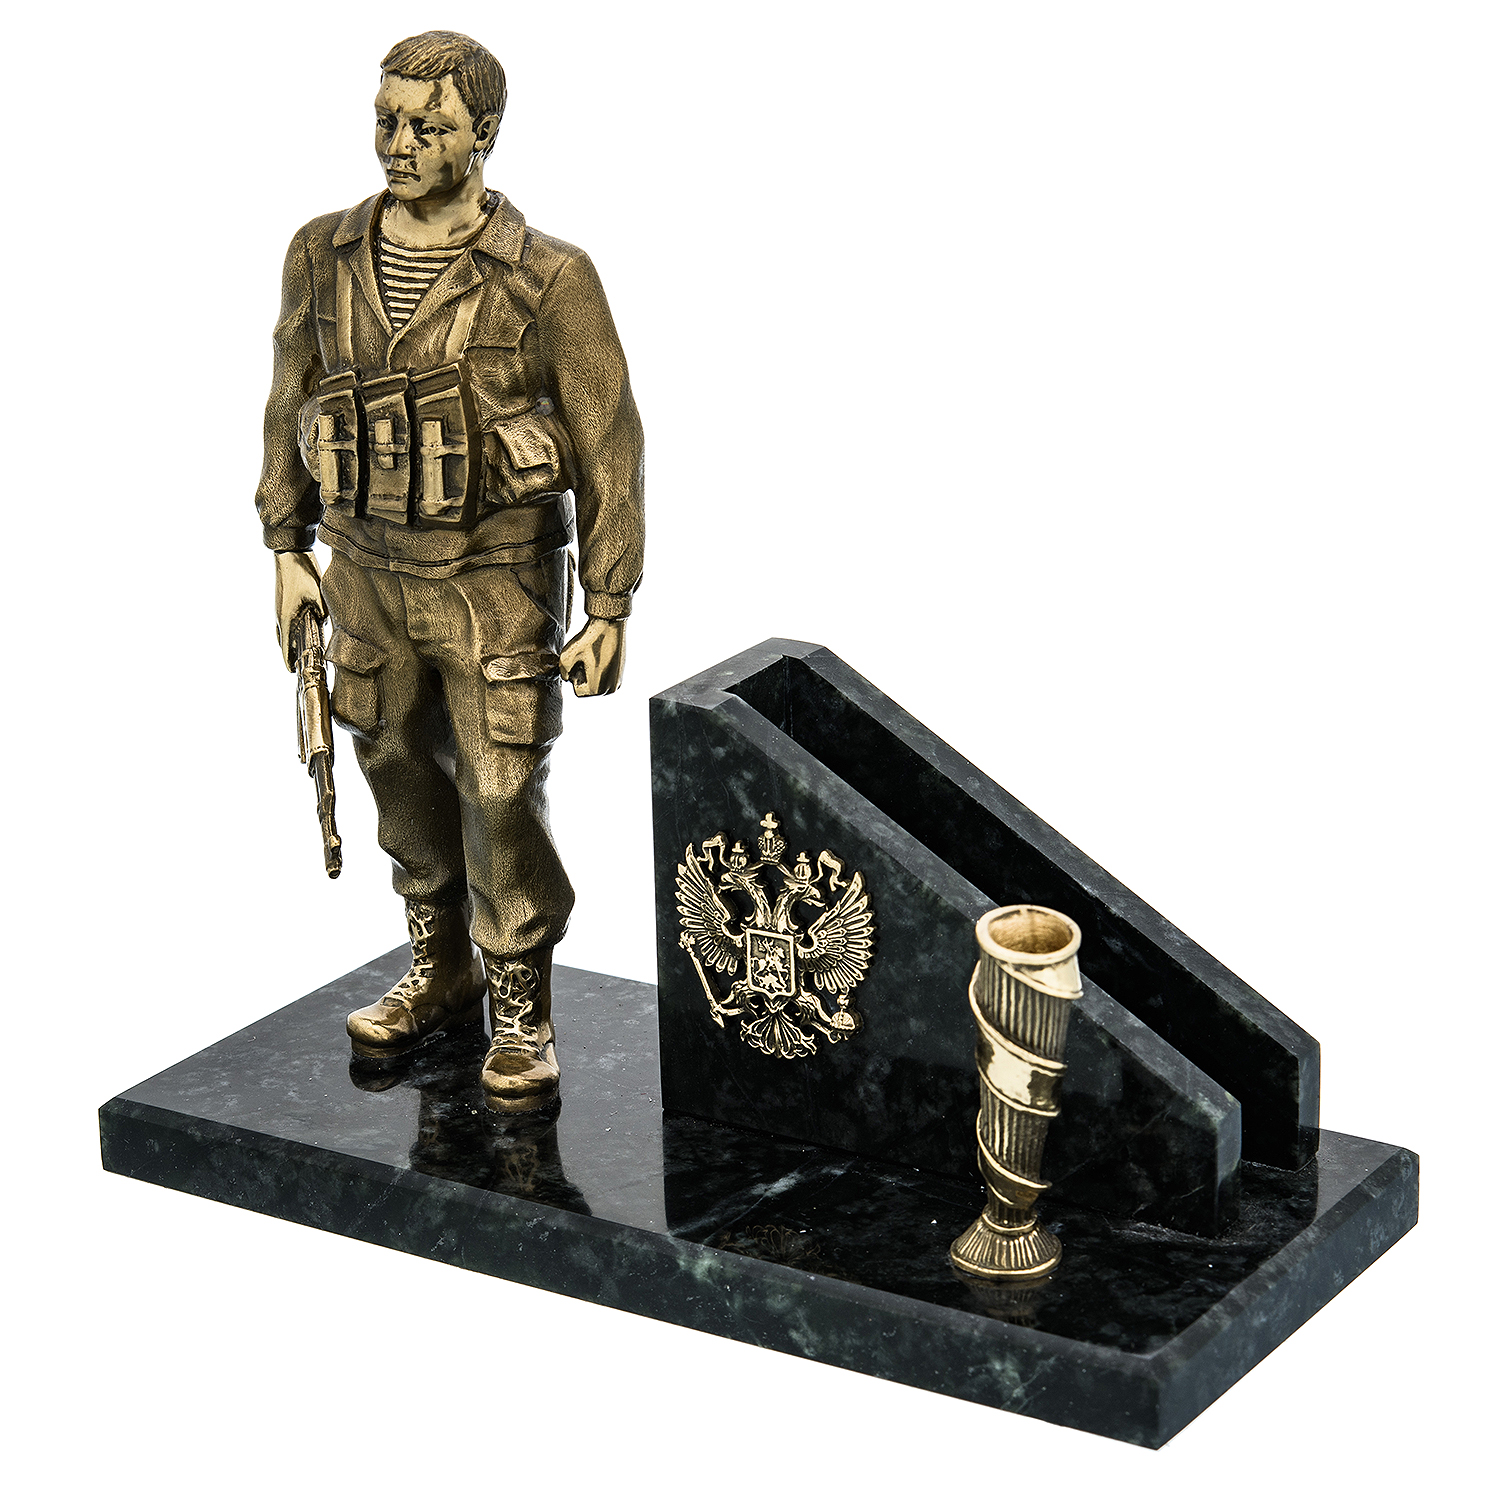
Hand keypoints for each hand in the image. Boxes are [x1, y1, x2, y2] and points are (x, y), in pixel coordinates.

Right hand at [274, 550, 325, 670]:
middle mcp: (280, 617)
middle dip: (291, 656)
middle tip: (300, 668)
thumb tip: (326, 629)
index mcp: (287, 619)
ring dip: (289, 645)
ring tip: (300, 655)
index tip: (294, 673)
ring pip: (282, 634)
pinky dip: (289, 633)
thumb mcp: (320, 597)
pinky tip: (299, 634)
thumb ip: (323, 616)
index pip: (287, 648)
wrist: (289, 554)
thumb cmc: (304, 574)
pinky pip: (283, 624)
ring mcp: (279, 610)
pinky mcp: (281, 604)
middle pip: (284, 644)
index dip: (290, 662)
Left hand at [560, 617, 625, 696]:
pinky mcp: (620, 675)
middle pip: (588, 689)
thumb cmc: (587, 640)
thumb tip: (568, 679)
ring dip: (591, 674)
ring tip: (593, 657)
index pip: (578, 690)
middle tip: (587, 658)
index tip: (580, 661)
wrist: (609, 626)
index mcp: (597, 689)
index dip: (575, 675)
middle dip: (583, 676)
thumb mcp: (565, 657)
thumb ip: (562, 674)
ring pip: (596, 684)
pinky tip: (599, 657)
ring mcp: (617, 683)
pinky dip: (600, 671)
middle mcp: (610, 690)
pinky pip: (604, 679)